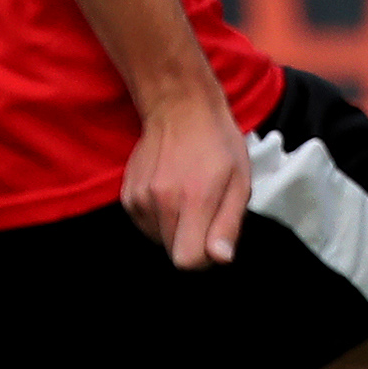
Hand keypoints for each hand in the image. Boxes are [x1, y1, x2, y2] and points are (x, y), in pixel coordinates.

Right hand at [121, 90, 251, 269]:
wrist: (179, 107)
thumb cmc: (217, 143)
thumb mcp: (240, 181)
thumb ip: (228, 224)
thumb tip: (219, 259)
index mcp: (193, 199)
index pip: (187, 261)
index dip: (204, 258)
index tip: (213, 239)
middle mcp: (160, 202)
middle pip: (173, 253)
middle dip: (191, 242)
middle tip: (205, 210)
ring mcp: (139, 199)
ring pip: (159, 240)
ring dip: (175, 229)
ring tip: (187, 196)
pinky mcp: (128, 197)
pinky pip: (146, 225)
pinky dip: (159, 218)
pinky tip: (170, 193)